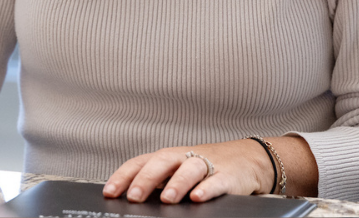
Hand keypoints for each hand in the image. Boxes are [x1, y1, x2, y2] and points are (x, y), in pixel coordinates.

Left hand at [102, 139, 271, 203]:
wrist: (248, 158)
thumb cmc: (206, 168)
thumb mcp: (178, 173)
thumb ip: (158, 185)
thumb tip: (130, 201)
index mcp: (168, 158)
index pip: (140, 162)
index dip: (123, 176)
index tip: (109, 192)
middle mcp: (184, 158)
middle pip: (162, 161)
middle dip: (146, 178)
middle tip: (133, 196)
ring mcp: (207, 165)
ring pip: (190, 168)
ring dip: (177, 183)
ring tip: (167, 200)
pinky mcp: (229, 176)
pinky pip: (217, 181)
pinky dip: (208, 188)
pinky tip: (198, 198)